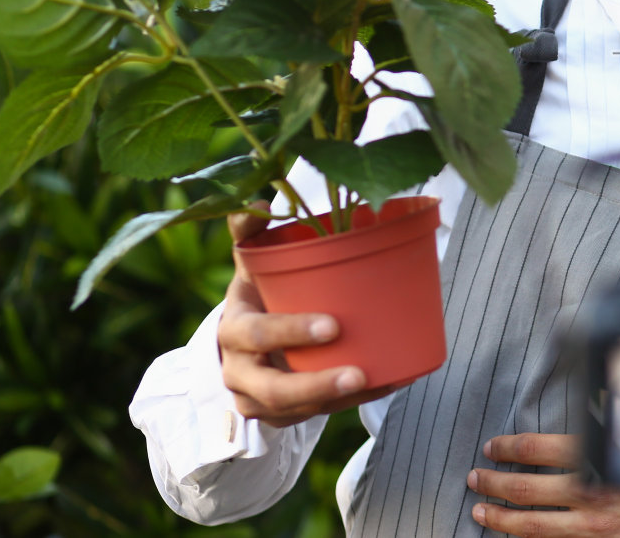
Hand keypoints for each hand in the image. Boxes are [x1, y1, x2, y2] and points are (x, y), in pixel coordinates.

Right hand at [218, 205, 408, 426]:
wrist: (241, 339)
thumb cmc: (258, 292)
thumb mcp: (251, 262)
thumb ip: (253, 230)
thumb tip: (262, 202)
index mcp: (233, 330)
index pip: (257, 335)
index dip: (291, 333)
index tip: (334, 325)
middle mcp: (240, 372)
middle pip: (273, 389)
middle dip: (316, 384)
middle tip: (357, 372)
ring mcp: (257, 400)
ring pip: (294, 412)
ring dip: (336, 400)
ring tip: (375, 380)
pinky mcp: (281, 416)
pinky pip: (315, 417)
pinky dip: (351, 403)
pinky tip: (386, 382)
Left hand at [468, 433, 619, 535]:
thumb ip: (609, 426)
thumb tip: (587, 402)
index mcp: (600, 456)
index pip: (539, 448)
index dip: (510, 447)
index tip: (493, 446)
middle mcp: (592, 494)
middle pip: (528, 488)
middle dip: (495, 481)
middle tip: (476, 477)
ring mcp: (594, 527)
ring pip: (532, 525)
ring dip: (500, 517)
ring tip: (480, 511)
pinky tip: (514, 534)